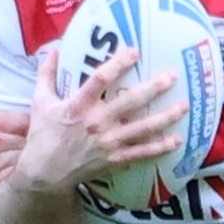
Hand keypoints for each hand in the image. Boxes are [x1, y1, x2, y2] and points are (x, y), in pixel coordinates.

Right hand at [13, 47, 188, 192]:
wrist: (44, 174)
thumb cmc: (43, 135)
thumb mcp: (39, 101)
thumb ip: (46, 75)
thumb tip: (53, 49)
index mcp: (78, 106)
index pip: (99, 79)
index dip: (118, 64)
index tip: (134, 51)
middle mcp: (96, 123)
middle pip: (129, 102)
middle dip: (153, 88)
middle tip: (172, 76)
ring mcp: (107, 143)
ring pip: (141, 129)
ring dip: (164, 117)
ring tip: (184, 106)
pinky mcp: (114, 160)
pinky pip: (140, 153)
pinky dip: (159, 148)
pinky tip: (176, 140)